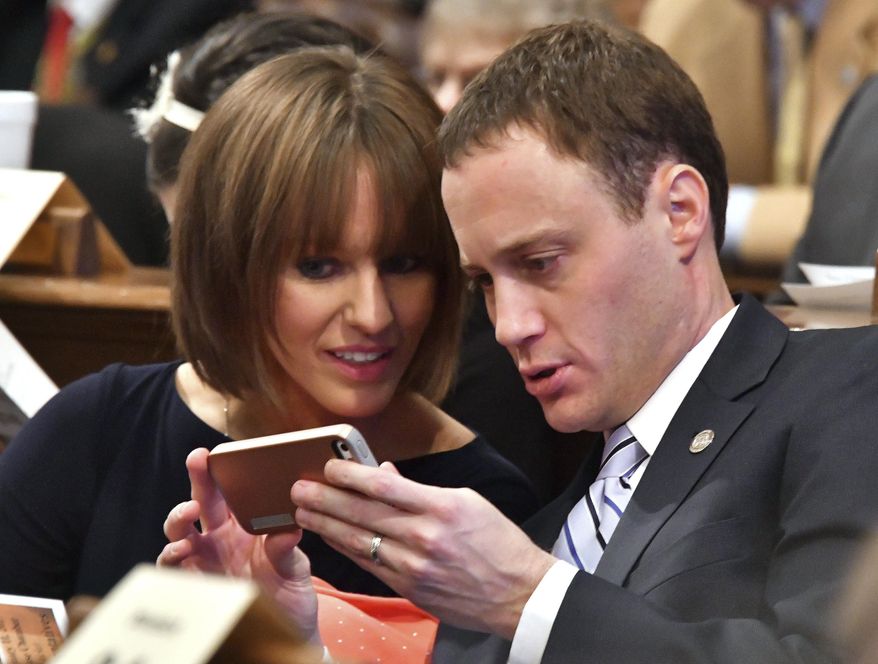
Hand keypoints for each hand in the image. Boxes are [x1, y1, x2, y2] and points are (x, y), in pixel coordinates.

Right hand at [158, 448, 319, 643]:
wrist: (286, 630)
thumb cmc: (290, 592)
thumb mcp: (295, 568)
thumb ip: (287, 549)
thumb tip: (287, 530)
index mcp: (244, 525)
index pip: (229, 491)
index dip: (221, 471)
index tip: (217, 452)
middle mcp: (220, 538)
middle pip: (201, 501)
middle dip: (197, 478)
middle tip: (198, 459)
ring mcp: (204, 559)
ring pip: (179, 531)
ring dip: (179, 517)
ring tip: (189, 512)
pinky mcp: (195, 583)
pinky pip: (173, 567)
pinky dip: (171, 556)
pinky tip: (182, 550)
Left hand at [291, 460, 555, 638]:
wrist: (519, 593)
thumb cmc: (497, 541)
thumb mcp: (467, 502)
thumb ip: (422, 490)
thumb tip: (387, 475)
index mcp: (441, 507)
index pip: (384, 485)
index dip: (350, 474)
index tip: (328, 465)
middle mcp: (424, 536)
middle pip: (363, 513)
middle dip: (325, 497)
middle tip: (298, 487)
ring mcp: (415, 565)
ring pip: (359, 540)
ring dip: (326, 524)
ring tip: (303, 510)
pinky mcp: (410, 588)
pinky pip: (370, 564)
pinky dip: (346, 548)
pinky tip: (330, 536)